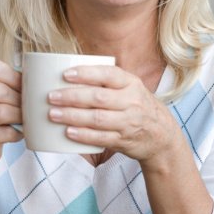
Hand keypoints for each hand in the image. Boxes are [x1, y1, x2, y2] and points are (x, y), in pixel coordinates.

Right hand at [0, 59, 22, 167]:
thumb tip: (41, 81)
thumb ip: (14, 83)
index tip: (26, 87)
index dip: (14, 78)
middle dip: (19, 100)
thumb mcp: (1, 93)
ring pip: (0, 112)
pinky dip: (16, 132)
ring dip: (19, 116)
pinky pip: (3, 132)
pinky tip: (18, 132)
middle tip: (30, 107)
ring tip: (25, 119)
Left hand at [46, 65, 180, 163]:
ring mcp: (128, 122)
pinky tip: (68, 132)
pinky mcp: (124, 140)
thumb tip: (69, 73)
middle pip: (99, 97)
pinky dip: (83, 135)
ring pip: (97, 118)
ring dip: (73, 116)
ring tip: (53, 114)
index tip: (65, 74)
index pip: (109, 74)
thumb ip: (108, 82)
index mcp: (132, 84)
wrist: (162, 136)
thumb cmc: (139, 108)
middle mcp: (132, 102)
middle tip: (52, 96)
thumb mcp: (132, 89)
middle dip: (72, 97)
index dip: (86, 73)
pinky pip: (101, 138)